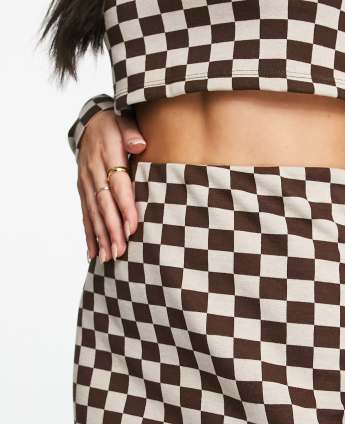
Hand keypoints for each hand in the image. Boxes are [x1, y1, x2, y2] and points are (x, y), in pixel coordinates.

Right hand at [77, 109, 146, 261]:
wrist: (91, 122)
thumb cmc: (116, 125)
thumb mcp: (124, 121)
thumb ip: (132, 132)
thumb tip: (139, 144)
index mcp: (107, 154)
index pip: (118, 184)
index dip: (125, 206)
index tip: (133, 227)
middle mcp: (93, 171)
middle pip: (104, 205)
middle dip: (112, 230)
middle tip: (121, 251)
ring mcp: (86, 182)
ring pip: (93, 213)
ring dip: (101, 237)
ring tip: (109, 258)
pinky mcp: (82, 190)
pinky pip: (85, 215)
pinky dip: (89, 235)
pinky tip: (93, 253)